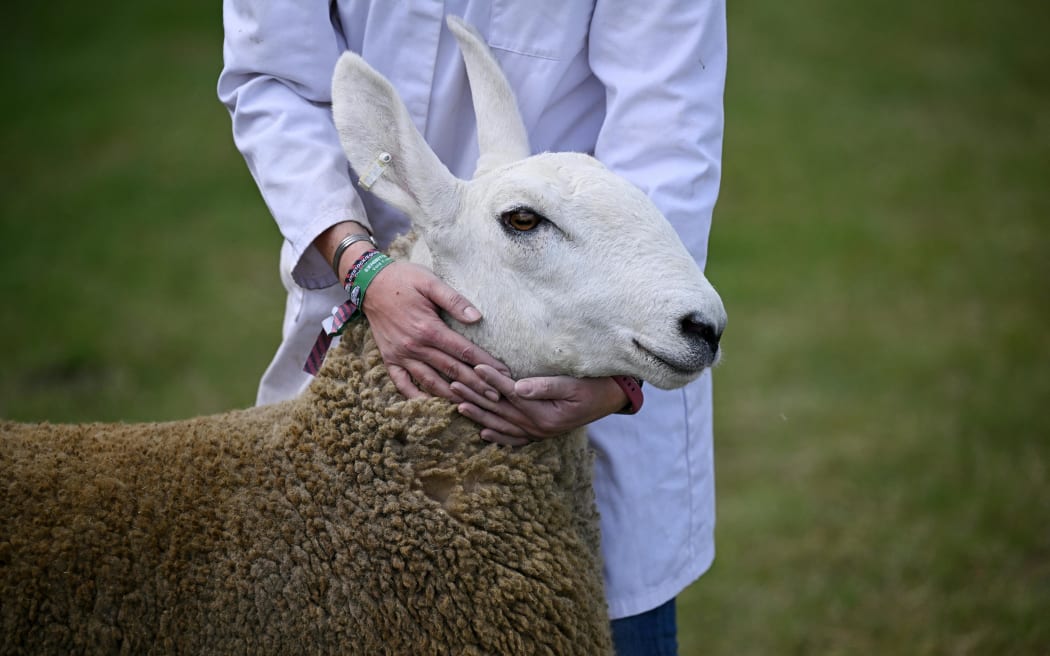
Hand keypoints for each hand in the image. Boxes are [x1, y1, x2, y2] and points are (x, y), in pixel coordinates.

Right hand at [363, 260, 508, 401]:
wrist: (369, 283)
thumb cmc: (404, 279)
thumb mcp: (430, 282)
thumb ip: (454, 300)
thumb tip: (478, 317)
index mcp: (429, 328)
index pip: (464, 351)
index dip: (486, 364)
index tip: (503, 374)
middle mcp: (415, 346)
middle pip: (452, 371)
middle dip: (476, 385)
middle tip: (496, 398)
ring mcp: (401, 355)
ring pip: (430, 383)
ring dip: (453, 396)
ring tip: (472, 406)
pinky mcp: (389, 359)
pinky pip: (402, 384)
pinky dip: (416, 398)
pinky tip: (432, 406)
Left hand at [450, 367, 628, 446]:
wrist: (613, 399)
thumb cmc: (595, 386)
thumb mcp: (573, 384)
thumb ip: (545, 386)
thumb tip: (517, 387)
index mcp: (544, 414)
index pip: (510, 393)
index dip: (492, 380)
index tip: (475, 367)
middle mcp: (538, 427)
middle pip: (500, 410)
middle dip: (476, 397)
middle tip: (453, 384)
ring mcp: (539, 433)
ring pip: (502, 424)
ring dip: (480, 414)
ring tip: (458, 404)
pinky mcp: (542, 433)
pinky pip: (516, 439)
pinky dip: (498, 437)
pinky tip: (484, 433)